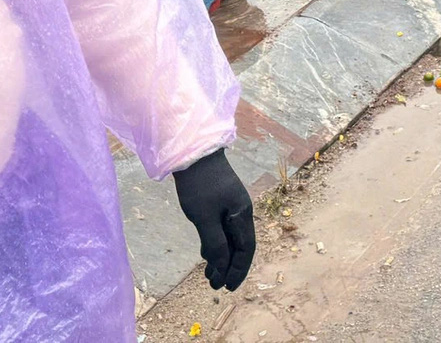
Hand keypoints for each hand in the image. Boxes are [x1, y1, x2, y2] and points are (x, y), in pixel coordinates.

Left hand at [173, 150, 256, 290]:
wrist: (194, 153)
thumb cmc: (199, 185)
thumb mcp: (204, 217)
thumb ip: (215, 242)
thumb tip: (222, 265)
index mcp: (242, 215)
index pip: (246, 249)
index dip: (238, 270)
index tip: (228, 287)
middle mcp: (241, 211)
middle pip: (240, 245)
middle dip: (229, 267)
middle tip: (215, 285)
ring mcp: (231, 205)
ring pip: (230, 237)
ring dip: (222, 256)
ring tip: (209, 275)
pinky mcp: (221, 201)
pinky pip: (223, 228)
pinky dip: (216, 243)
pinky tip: (206, 253)